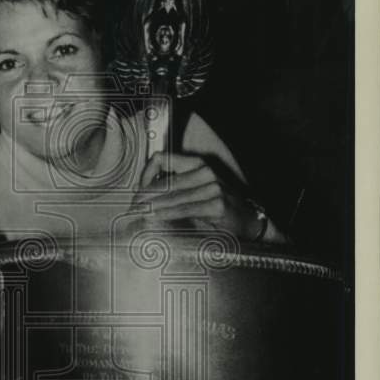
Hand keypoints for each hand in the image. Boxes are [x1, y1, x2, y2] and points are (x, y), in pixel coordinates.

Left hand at [130, 152, 260, 239]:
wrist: (247, 220)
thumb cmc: (217, 205)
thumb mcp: (195, 190)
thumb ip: (173, 188)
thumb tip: (142, 196)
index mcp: (196, 163)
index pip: (161, 159)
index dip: (144, 174)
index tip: (137, 190)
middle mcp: (204, 171)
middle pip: (163, 181)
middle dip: (143, 196)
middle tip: (132, 208)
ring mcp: (212, 187)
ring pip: (171, 196)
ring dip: (152, 207)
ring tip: (138, 215)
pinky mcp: (216, 204)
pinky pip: (183, 209)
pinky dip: (166, 214)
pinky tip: (155, 218)